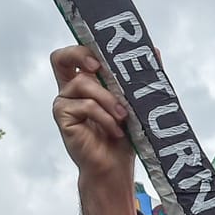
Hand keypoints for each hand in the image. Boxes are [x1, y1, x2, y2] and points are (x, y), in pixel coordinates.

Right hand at [50, 44, 137, 214]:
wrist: (115, 167)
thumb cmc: (124, 135)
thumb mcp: (135, 103)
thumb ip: (140, 77)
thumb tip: (154, 50)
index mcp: (85, 82)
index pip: (74, 55)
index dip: (83, 47)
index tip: (104, 53)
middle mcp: (69, 90)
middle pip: (61, 58)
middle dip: (81, 55)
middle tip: (100, 67)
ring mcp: (64, 103)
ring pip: (84, 84)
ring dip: (109, 99)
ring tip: (124, 117)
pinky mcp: (63, 118)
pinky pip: (85, 106)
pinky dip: (105, 117)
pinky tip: (115, 131)